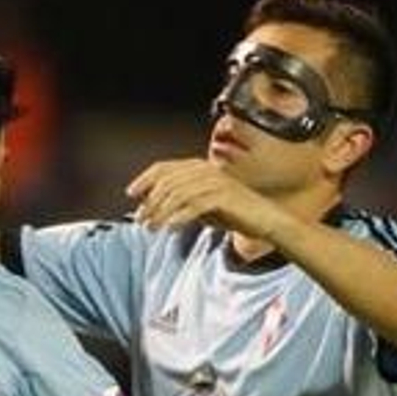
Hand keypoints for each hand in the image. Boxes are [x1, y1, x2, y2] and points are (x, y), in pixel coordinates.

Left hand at [125, 159, 289, 238]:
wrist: (265, 220)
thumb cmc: (235, 213)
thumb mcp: (204, 205)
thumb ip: (181, 202)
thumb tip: (151, 208)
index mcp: (200, 167)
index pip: (165, 167)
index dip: (145, 179)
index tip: (131, 193)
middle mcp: (206, 170)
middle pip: (168, 181)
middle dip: (150, 201)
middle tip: (141, 219)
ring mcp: (215, 181)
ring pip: (177, 194)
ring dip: (160, 212)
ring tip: (151, 227)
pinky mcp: (223, 196)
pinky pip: (193, 205)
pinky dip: (178, 217)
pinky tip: (169, 228)